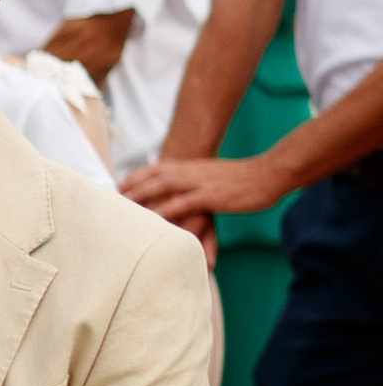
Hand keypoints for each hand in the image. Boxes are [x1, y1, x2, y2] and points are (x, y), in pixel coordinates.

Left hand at [123, 150, 281, 237]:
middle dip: (134, 186)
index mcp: (193, 167)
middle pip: (156, 176)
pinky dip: (169, 210)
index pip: (159, 168)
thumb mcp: (216, 174)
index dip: (138, 175)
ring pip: (166, 187)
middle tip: (114, 197)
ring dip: (144, 196)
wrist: (270, 172)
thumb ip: (199, 179)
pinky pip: (186, 203)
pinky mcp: (212, 196)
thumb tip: (187, 189)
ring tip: (127, 207)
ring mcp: (201, 183)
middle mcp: (193, 172)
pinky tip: (156, 219)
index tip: (120, 184)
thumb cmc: (246, 177)